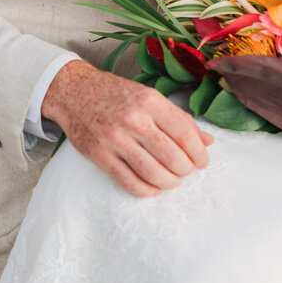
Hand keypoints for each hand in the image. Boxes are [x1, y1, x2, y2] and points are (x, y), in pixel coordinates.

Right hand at [43, 60, 210, 196]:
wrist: (74, 92)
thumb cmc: (116, 94)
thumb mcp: (150, 97)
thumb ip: (179, 119)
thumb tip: (207, 142)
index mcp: (150, 101)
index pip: (185, 134)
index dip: (199, 153)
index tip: (202, 161)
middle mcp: (133, 119)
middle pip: (172, 157)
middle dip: (185, 170)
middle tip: (186, 171)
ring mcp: (114, 138)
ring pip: (153, 173)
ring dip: (169, 183)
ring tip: (172, 180)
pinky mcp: (99, 154)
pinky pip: (129, 181)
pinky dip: (147, 190)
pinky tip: (154, 187)